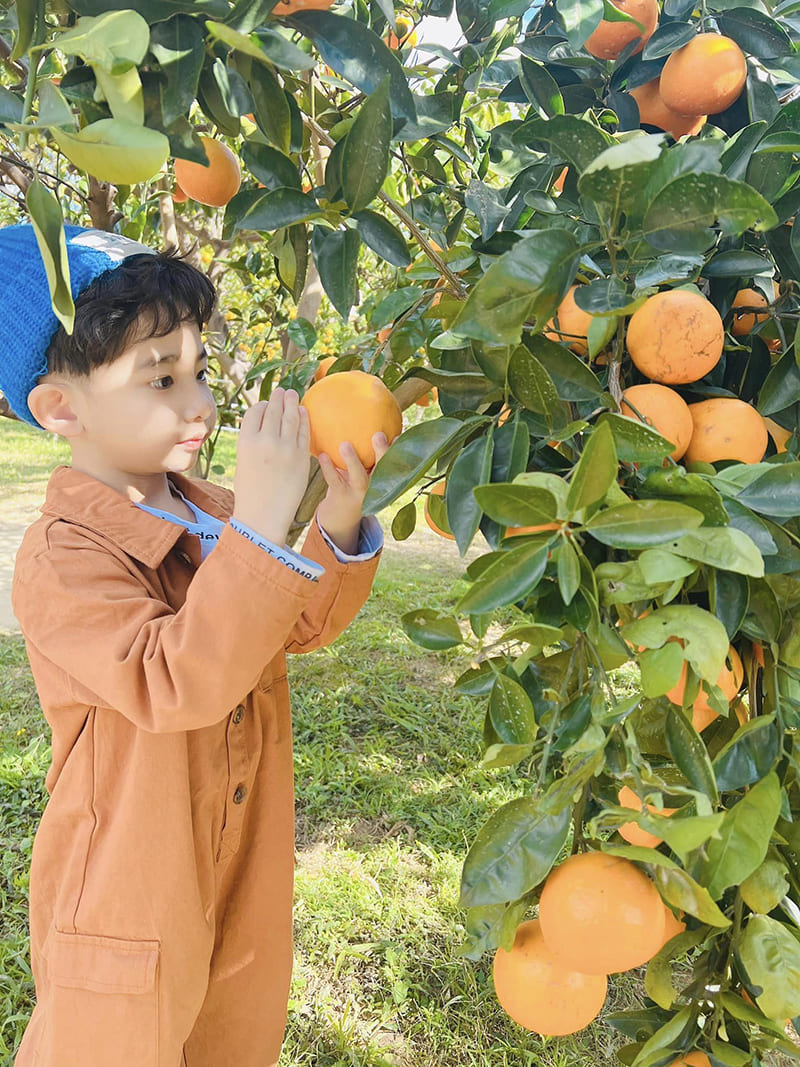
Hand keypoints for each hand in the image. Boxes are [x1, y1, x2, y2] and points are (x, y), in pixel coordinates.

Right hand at [231, 387, 310, 544]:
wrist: (263, 515)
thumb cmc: (251, 489)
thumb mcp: (243, 460)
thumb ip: (253, 440)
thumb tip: (265, 421)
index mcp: (245, 440)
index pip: (255, 411)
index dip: (262, 405)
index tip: (267, 404)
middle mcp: (265, 440)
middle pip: (273, 409)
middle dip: (279, 398)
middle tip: (283, 391)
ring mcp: (284, 447)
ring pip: (290, 416)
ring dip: (292, 402)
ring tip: (294, 394)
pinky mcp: (300, 456)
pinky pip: (303, 431)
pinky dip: (304, 418)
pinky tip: (304, 412)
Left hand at [315, 432, 394, 551]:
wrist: (342, 518)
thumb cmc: (354, 484)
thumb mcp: (364, 471)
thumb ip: (367, 454)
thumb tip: (363, 419)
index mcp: (383, 478)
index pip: (394, 462)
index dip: (399, 449)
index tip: (399, 434)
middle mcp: (375, 487)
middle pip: (382, 470)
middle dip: (382, 452)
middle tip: (378, 435)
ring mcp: (359, 494)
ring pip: (359, 477)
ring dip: (352, 461)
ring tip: (345, 445)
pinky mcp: (343, 497)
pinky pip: (335, 481)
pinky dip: (328, 468)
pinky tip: (322, 455)